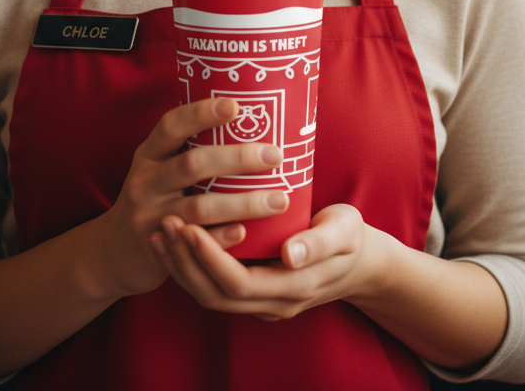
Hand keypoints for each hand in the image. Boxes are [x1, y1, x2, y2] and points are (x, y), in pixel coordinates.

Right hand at [89, 97, 292, 301]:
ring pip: (199, 207)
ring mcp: (148, 215)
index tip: (235, 106)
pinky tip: (247, 233)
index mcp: (150, 154)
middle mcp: (145, 181)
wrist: (114, 251)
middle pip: (193, 164)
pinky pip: (195, 242)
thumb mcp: (158, 169)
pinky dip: (222, 237)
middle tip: (275, 155)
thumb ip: (190, 151)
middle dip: (237, 158)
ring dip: (242, 203)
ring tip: (278, 200)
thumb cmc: (153, 198)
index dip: (201, 113)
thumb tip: (250, 122)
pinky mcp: (157, 249)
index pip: (172, 125)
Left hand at [150, 203, 376, 321]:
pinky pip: (215, 287)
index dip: (209, 259)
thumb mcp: (345, 231)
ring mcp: (262, 302)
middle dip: (185, 261)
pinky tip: (176, 240)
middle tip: (166, 222)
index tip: (189, 226)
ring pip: (210, 295)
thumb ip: (319, 242)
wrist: (362, 264)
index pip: (238, 283)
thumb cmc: (352, 238)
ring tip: (162, 230)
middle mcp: (272, 303)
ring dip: (182, 265)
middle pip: (215, 295)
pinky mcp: (255, 291)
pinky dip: (191, 267)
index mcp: (293, 287)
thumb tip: (290, 253)